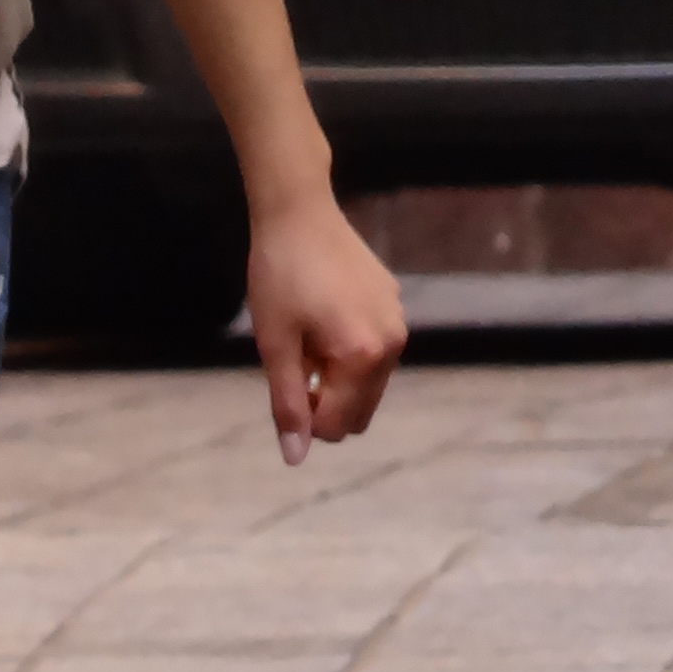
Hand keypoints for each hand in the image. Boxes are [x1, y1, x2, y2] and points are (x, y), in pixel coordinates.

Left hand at [243, 188, 404, 465]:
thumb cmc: (278, 277)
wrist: (299, 213)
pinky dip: (350, 354)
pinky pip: (375, 353)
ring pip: (369, 385)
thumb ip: (287, 404)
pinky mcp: (394, 305)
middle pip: (361, 412)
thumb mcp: (275, 345)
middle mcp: (391, 344)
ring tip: (307, 342)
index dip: (306, 421)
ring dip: (337, 380)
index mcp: (363, 356)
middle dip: (326, 404)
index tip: (284, 386)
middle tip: (293, 366)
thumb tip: (295, 457)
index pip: (339, 424)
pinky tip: (322, 319)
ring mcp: (397, 323)